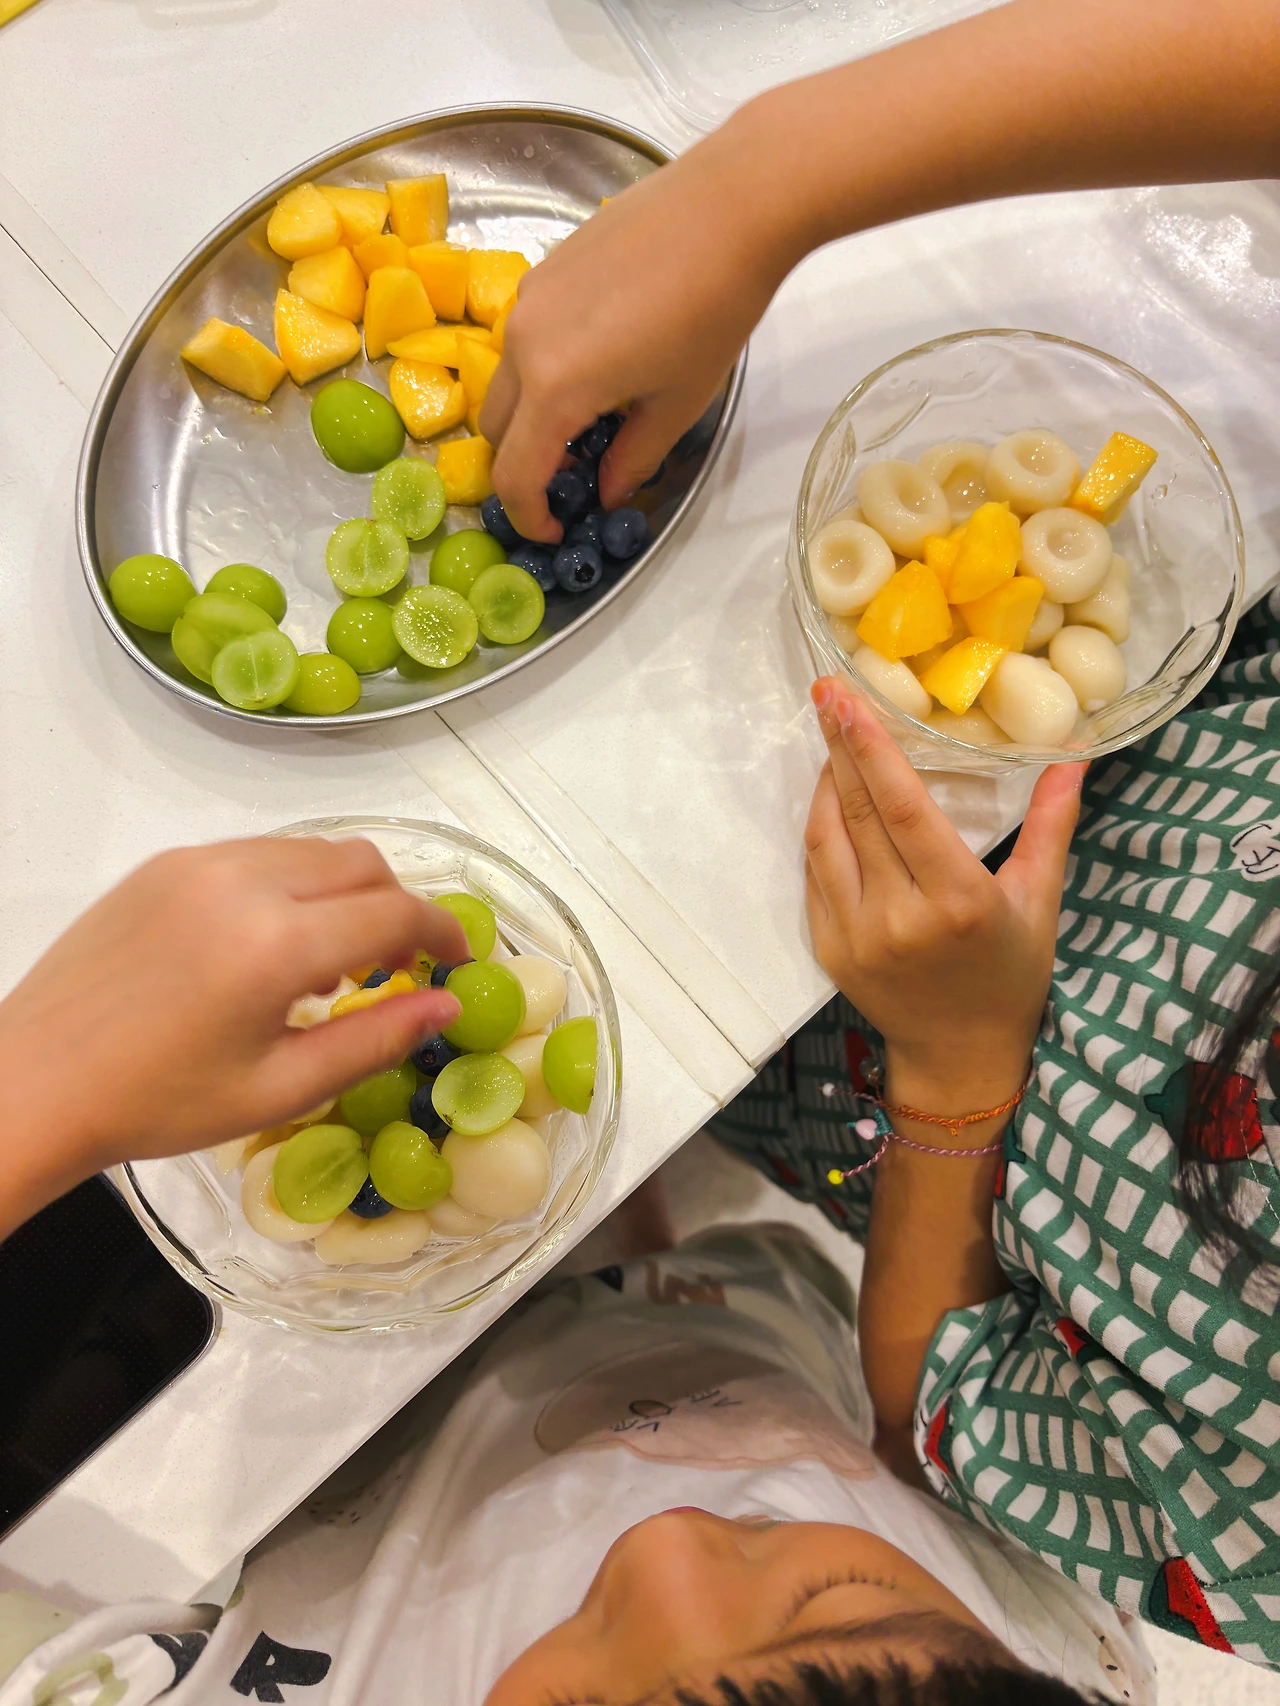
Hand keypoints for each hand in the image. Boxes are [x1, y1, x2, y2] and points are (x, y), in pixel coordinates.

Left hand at [0, 837, 467, 1235]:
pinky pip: (258, 853)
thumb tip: (445, 1005)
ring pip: (311, 851)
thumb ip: (374, 1040)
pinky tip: (265, 947)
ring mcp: (200, 862)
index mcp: (277, 943)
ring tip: (322, 965)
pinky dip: (290, 885)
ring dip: (342, 893)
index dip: (441, 933)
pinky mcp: (166, 862)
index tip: (454, 963)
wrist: (36, 1081)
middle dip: (396, 907)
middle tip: (390, 968)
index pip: (396, 911)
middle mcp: (244, 881)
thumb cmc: (158, 1101)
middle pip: (362, 862)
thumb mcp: (279, 1087)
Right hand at [479, 107, 801, 542]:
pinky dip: (542, 369)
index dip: (528, 516)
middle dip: (524, 466)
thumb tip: (606, 490)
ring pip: (505, 379)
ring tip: (590, 420)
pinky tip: (599, 362)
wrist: (729, 204)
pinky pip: (524, 338)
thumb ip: (633, 458)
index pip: (515, 474)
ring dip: (532, 414)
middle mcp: (522, 342)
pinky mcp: (543, 268)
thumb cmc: (714, 309)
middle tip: (573, 479)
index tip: (554, 531)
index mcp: (554, 386)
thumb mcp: (679, 403)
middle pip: (496, 428)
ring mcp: (527, 299)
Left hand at [803, 676, 1083, 1118]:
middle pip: (858, 813)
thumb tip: (1073, 752)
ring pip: (825, 839)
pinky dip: (820, 829)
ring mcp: (855, 936)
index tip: (849, 700)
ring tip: (832, 737)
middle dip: (839, 746)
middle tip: (827, 691)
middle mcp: (898, 917)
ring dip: (826, 784)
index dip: (871, 750)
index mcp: (956, 901)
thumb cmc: (1010, 974)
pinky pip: (815, 873)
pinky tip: (830, 797)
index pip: (901, 809)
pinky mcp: (828, 949)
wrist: (960, 1054)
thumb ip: (1050, 822)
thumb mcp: (1041, 899)